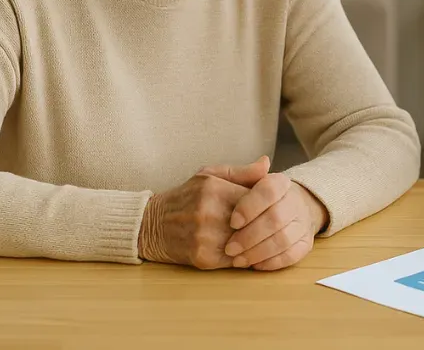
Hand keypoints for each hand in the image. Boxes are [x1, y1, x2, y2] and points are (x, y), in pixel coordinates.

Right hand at [137, 156, 269, 268]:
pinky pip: (236, 259)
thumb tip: (267, 163)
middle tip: (271, 224)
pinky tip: (245, 249)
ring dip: (256, 242)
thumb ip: (241, 172)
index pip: (257, 197)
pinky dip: (244, 255)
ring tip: (261, 237)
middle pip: (254, 222)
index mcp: (213, 189)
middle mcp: (209, 213)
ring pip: (247, 242)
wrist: (152, 225)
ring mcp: (205, 237)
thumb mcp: (210, 175)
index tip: (271, 206)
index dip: (268, 203)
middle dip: (264, 224)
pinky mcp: (203, 258)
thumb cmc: (186, 197)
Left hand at [217, 171, 327, 270]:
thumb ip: (242, 172)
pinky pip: (292, 255)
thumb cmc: (250, 196)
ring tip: (238, 259)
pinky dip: (272, 262)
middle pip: (276, 218)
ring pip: (284, 240)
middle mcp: (295, 201)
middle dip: (250, 236)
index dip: (250, 207)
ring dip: (258, 252)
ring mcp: (302, 223)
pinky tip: (254, 264)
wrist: (284, 207)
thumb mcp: (239, 180)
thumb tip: (263, 163)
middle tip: (230, 248)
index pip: (269, 190)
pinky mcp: (305, 243)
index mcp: (280, 182)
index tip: (232, 221)